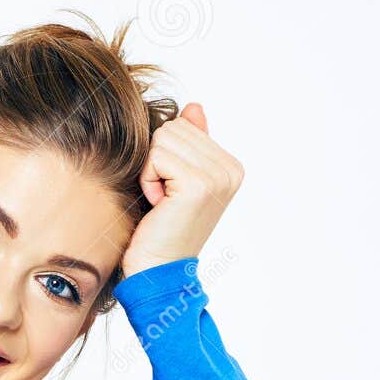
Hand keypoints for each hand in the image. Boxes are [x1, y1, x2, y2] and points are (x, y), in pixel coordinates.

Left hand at [120, 103, 243, 280]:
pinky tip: (158, 205)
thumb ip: (190, 143)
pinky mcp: (198, 184)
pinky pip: (157, 156)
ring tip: (162, 202)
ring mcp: (217, 176)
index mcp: (231, 166)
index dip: (165, 158)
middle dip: (157, 162)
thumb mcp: (178, 180)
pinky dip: (148, 180)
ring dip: (151, 171)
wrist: (159, 272)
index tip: (172, 193)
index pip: (184, 126)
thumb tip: (193, 106)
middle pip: (174, 127)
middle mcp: (230, 169)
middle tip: (164, 199)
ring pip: (164, 138)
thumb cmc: (162, 229)